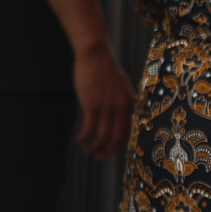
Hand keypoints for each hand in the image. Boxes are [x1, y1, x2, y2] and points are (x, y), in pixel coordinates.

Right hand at [73, 41, 134, 158]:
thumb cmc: (105, 70)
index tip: (110, 150)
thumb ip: (121, 102)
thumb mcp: (120, 87)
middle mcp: (122, 108)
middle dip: (107, 151)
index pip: (128, 132)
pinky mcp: (92, 105)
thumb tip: (116, 118)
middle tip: (98, 156)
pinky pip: (89, 129)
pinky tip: (80, 139)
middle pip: (116, 139)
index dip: (119, 145)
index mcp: (131, 104)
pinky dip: (84, 138)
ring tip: (87, 148)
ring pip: (102, 137)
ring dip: (93, 146)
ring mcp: (108, 108)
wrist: (96, 54)